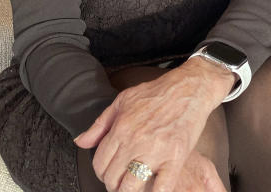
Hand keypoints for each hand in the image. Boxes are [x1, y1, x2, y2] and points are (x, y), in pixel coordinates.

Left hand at [74, 57, 234, 191]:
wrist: (189, 88)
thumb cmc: (157, 92)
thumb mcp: (123, 101)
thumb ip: (99, 124)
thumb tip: (81, 141)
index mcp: (121, 128)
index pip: (100, 163)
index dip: (101, 172)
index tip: (108, 172)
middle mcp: (135, 141)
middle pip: (113, 178)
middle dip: (113, 184)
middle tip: (120, 181)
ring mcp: (156, 151)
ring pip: (132, 187)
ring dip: (129, 191)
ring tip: (134, 186)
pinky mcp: (176, 157)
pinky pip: (162, 187)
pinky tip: (154, 188)